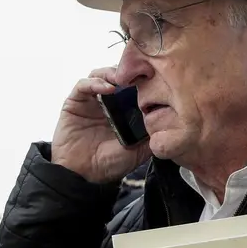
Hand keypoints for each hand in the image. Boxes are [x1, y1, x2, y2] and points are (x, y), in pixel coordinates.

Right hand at [51, 67, 151, 183]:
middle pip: (118, 76)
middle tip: (138, 72)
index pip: (133, 86)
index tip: (155, 77)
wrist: (82, 175)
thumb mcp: (137, 152)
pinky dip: (95, 82)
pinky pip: (83, 84)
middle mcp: (107, 102)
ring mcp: (91, 100)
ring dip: (112, 73)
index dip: (142, 80)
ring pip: (101, 75)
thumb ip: (151, 138)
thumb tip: (171, 126)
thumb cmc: (109, 164)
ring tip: (122, 78)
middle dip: (128, 71)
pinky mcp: (75, 101)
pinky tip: (107, 88)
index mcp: (123, 111)